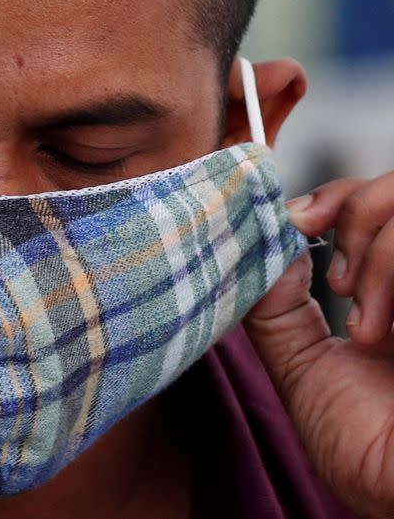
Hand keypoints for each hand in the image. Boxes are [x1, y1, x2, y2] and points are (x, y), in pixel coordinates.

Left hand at [244, 171, 393, 517]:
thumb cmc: (368, 450)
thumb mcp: (301, 369)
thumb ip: (278, 308)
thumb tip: (263, 247)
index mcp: (392, 290)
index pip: (375, 199)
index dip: (335, 195)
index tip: (300, 219)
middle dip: (353, 212)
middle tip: (335, 277)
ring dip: (378, 253)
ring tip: (365, 318)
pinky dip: (392, 272)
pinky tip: (384, 333)